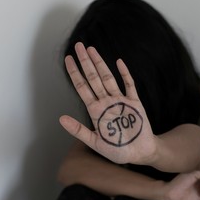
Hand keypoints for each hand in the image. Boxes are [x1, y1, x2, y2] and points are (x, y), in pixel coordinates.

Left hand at [59, 42, 156, 164]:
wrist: (139, 154)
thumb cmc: (118, 150)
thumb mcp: (95, 143)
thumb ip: (79, 130)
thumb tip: (60, 119)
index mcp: (96, 111)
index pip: (82, 88)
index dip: (75, 73)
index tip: (68, 59)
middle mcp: (106, 102)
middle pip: (94, 78)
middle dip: (85, 62)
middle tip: (78, 46)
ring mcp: (121, 101)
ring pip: (109, 78)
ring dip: (100, 64)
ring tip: (92, 50)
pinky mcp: (135, 103)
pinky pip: (130, 86)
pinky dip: (125, 74)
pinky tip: (119, 62)